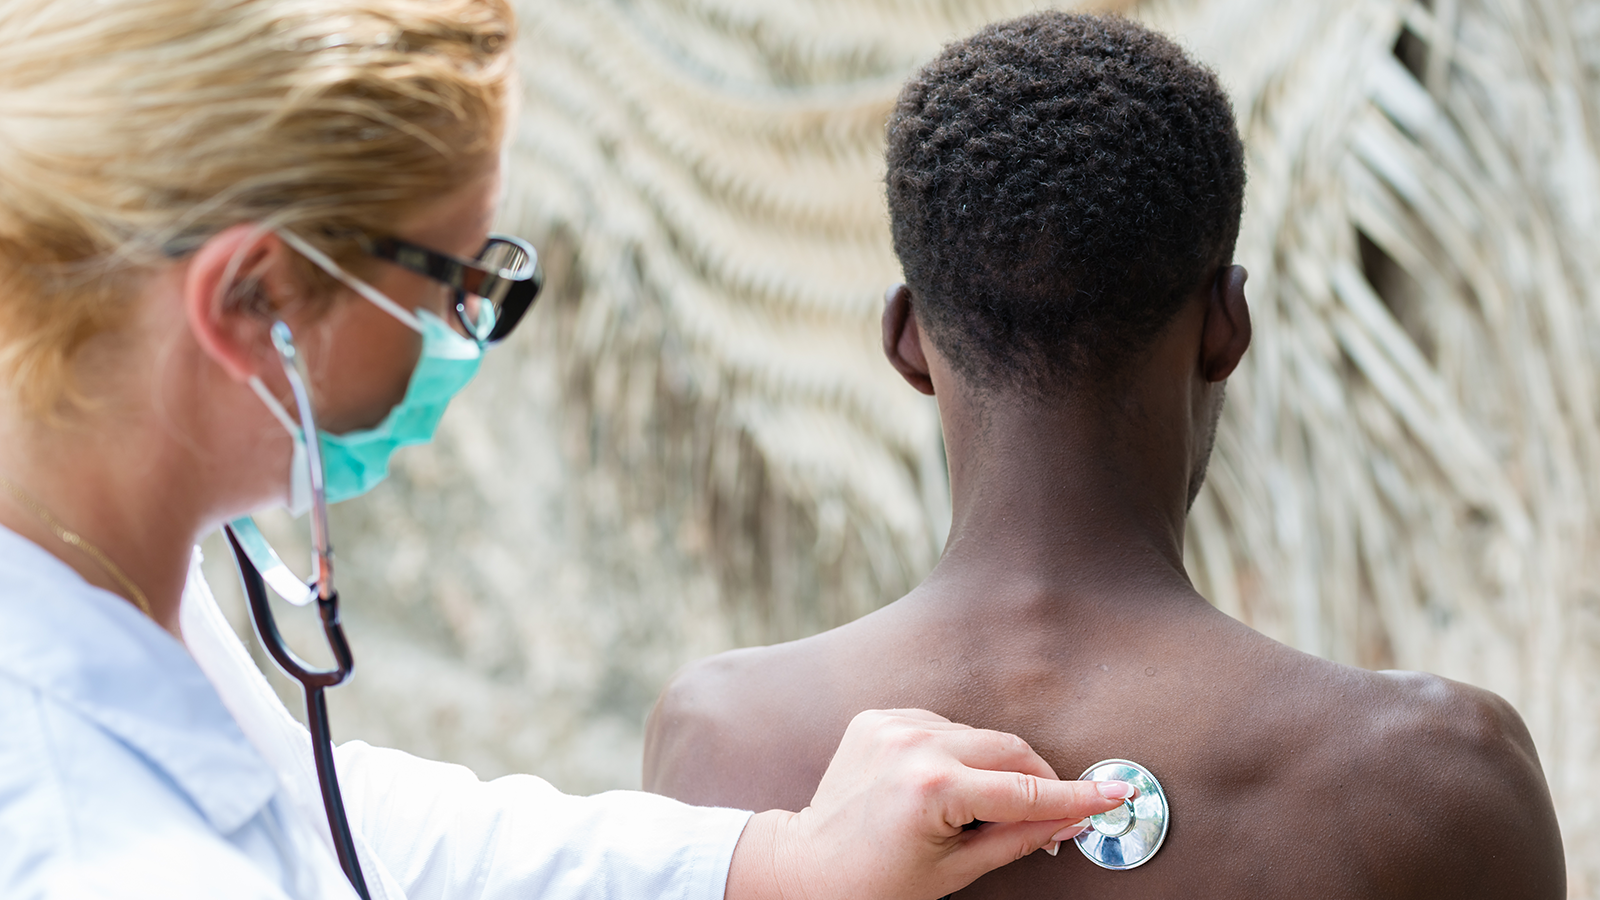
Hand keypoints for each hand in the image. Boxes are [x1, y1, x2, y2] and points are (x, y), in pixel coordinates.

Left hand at [725, 709, 1134, 899]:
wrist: (805, 867)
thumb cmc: (875, 883)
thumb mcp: (956, 870)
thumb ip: (1018, 837)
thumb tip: (1069, 820)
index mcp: (932, 788)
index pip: (1024, 790)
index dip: (1075, 796)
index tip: (1113, 794)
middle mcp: (913, 745)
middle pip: (1008, 749)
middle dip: (1038, 779)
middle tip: (1055, 813)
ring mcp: (892, 724)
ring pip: (977, 735)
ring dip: (993, 767)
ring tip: (977, 809)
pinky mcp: (877, 717)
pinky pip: (941, 725)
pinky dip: (955, 751)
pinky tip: (944, 783)